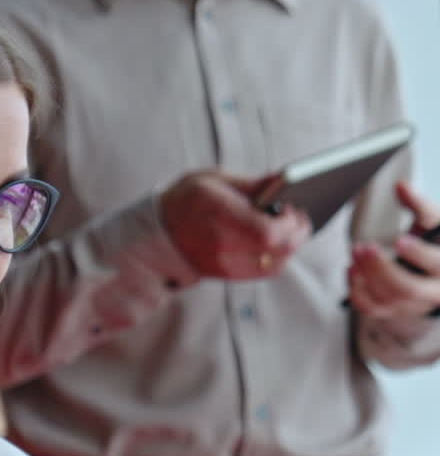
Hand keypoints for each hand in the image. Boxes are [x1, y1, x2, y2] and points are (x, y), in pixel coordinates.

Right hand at [160, 170, 310, 278]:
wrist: (157, 232)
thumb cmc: (187, 200)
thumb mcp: (214, 180)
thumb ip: (251, 184)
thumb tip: (283, 179)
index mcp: (219, 216)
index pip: (268, 232)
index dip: (289, 222)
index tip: (293, 206)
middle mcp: (223, 246)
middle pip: (279, 252)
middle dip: (297, 233)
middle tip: (299, 216)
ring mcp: (226, 265)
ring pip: (276, 264)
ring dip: (289, 245)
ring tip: (288, 226)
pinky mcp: (228, 276)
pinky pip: (264, 271)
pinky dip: (277, 255)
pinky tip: (277, 239)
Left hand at [348, 181, 439, 317]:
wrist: (435, 272)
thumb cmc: (435, 243)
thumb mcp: (434, 222)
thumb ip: (418, 205)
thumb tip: (401, 186)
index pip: (436, 264)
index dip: (418, 254)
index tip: (400, 241)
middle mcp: (432, 292)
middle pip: (407, 289)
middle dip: (383, 269)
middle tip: (366, 248)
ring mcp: (411, 305)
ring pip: (387, 299)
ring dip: (366, 277)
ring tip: (355, 253)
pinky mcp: (393, 311)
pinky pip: (371, 309)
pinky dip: (356, 292)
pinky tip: (351, 270)